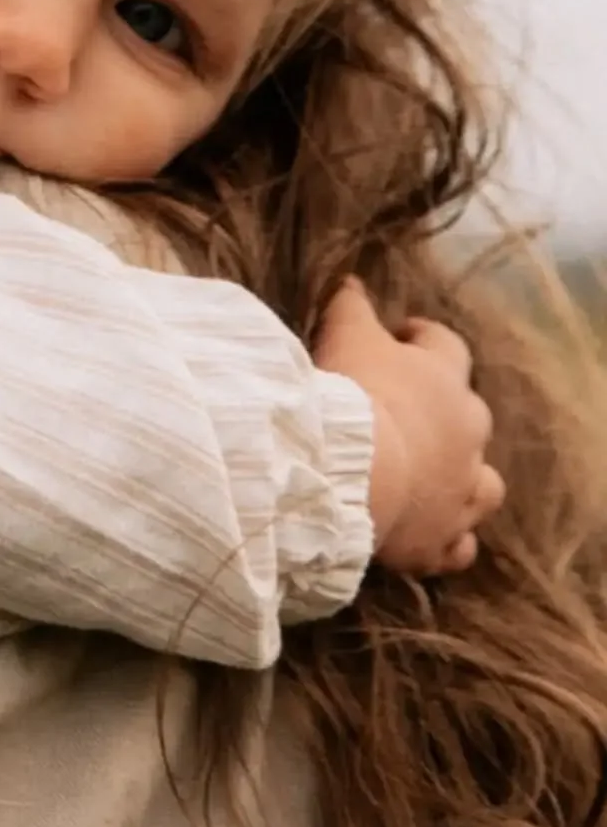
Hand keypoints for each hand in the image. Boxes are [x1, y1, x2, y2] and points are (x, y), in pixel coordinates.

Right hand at [314, 279, 504, 574]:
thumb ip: (349, 305)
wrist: (355, 474)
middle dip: (444, 413)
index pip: (445, 345)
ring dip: (462, 479)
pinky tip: (428, 536)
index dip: (422, 337)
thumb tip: (349, 281)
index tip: (401, 335)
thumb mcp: (345, 334)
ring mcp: (461, 492)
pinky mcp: (442, 540)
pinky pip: (458, 545)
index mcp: (444, 381)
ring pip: (482, 485)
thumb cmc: (350, 394)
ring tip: (433, 478)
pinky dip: (447, 538)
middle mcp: (466, 435)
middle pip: (470, 416)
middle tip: (404, 411)